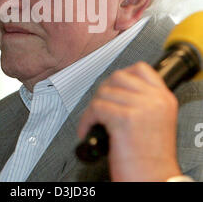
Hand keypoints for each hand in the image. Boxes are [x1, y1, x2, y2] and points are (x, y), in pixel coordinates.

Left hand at [78, 62, 181, 181]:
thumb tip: (117, 90)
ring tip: (94, 122)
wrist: (154, 181)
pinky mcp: (124, 119)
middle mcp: (155, 100)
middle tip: (100, 107)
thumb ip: (143, 102)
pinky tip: (87, 131)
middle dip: (103, 91)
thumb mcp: (156, 122)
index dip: (123, 75)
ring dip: (93, 108)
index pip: (141, 69)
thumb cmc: (151, 159)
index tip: (113, 86)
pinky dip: (86, 120)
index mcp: (164, 98)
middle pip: (118, 77)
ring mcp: (140, 108)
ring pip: (104, 92)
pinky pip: (96, 108)